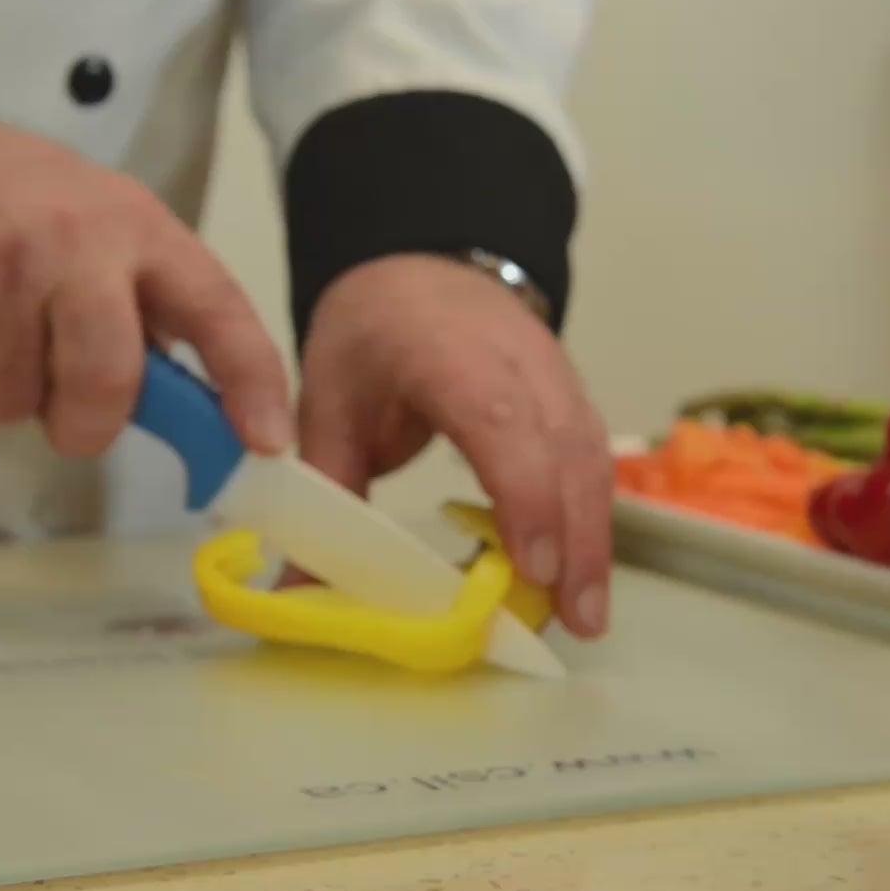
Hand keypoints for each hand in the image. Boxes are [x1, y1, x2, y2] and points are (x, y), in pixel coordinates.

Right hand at [0, 33, 290, 457]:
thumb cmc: (5, 192)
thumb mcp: (101, 216)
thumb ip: (148, 300)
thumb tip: (199, 398)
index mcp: (135, 229)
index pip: (217, 310)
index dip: (251, 382)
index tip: (267, 442)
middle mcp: (74, 251)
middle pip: (106, 387)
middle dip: (87, 422)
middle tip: (67, 406)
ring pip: (17, 404)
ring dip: (4, 389)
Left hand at [296, 254, 612, 637]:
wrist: (420, 270)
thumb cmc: (372, 336)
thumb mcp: (329, 401)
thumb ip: (323, 491)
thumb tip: (294, 592)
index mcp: (446, 353)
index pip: (499, 419)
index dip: (523, 491)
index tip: (532, 564)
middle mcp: (518, 361)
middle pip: (563, 449)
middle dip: (575, 538)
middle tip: (573, 620)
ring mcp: (556, 377)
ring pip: (591, 459)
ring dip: (595, 540)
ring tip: (585, 617)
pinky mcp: (573, 401)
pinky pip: (594, 462)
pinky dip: (593, 521)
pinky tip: (582, 579)